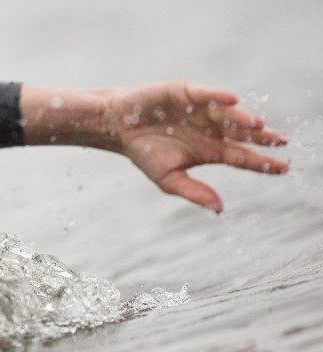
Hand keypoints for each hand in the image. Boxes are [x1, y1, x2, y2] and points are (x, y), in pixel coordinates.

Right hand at [106, 81, 287, 211]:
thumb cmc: (144, 153)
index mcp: (210, 150)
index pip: (242, 156)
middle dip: (262, 137)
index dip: (263, 162)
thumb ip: (194, 192)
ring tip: (257, 125)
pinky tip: (231, 101)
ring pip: (228, 114)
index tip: (283, 167)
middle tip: (282, 141)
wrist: (118, 129)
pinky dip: (218, 96)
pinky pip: (206, 94)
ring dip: (242, 118)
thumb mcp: (168, 180)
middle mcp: (211, 129)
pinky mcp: (186, 93)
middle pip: (242, 133)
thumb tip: (220, 209)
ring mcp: (201, 110)